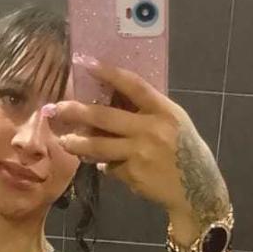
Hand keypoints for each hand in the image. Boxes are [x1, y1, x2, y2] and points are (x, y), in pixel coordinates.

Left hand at [46, 58, 230, 222]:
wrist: (197, 189)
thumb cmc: (184, 150)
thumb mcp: (174, 122)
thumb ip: (147, 111)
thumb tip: (111, 100)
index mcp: (164, 111)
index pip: (132, 85)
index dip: (107, 72)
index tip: (84, 62)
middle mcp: (151, 130)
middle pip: (104, 117)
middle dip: (76, 111)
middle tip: (55, 108)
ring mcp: (140, 154)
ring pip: (98, 146)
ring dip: (77, 143)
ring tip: (63, 141)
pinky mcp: (132, 175)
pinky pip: (110, 166)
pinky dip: (105, 164)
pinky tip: (105, 165)